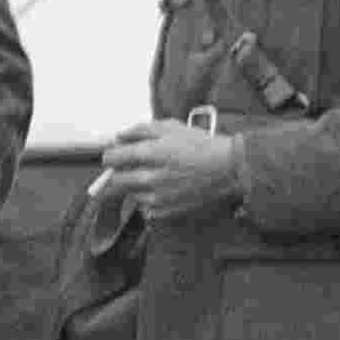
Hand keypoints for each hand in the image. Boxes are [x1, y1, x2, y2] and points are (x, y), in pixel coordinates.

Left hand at [95, 118, 244, 228]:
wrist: (229, 170)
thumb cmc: (202, 146)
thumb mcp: (171, 127)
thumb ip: (140, 130)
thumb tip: (119, 137)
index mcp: (150, 154)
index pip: (111, 159)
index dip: (111, 156)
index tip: (115, 156)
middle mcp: (150, 178)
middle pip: (116, 180)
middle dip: (121, 172)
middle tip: (134, 167)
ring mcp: (157, 198)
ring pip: (131, 194)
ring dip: (137, 187)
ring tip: (158, 177)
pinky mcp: (166, 212)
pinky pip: (145, 209)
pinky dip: (150, 201)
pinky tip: (166, 190)